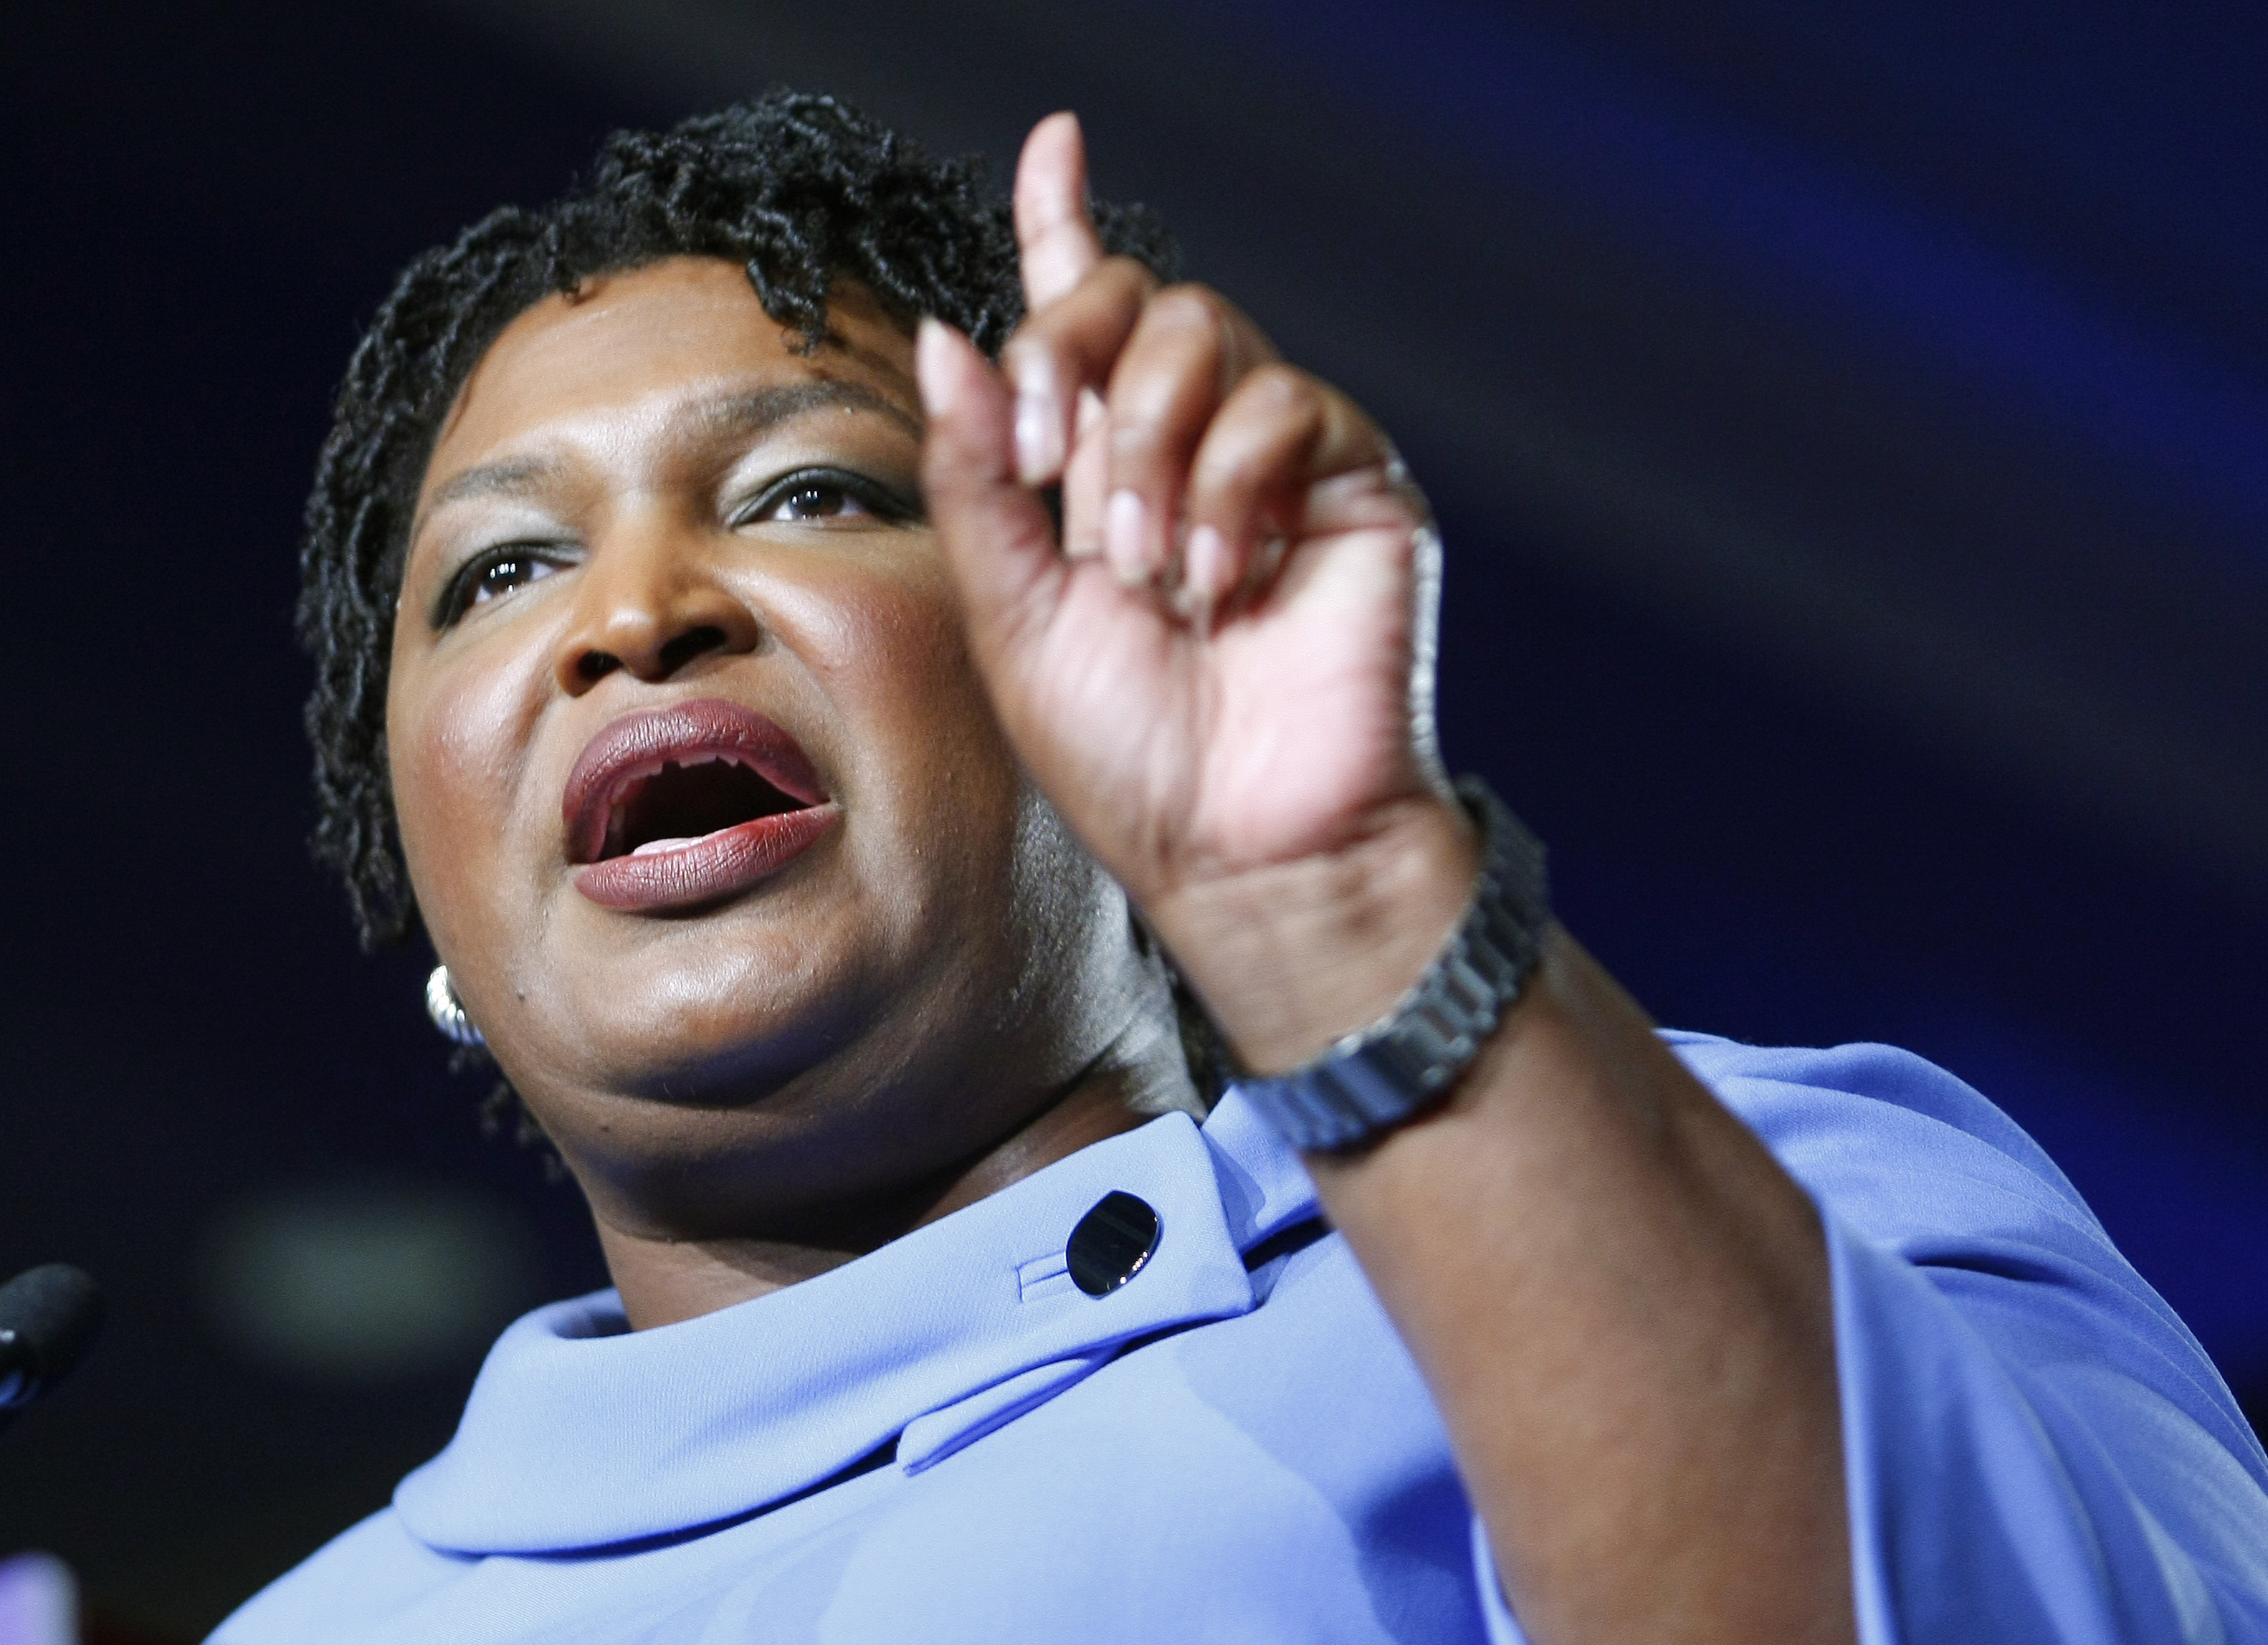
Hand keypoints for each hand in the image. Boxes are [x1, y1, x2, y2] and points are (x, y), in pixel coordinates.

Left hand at [915, 114, 1459, 947]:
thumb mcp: (1012, 618)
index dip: (1063, 223)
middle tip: (1049, 469)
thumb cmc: (1131, 756)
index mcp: (1095, 472)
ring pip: (1204, 331)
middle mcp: (1185, 447)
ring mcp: (1273, 461)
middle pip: (1132, 299)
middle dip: (1068, 357)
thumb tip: (947, 335)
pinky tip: (1222, 577)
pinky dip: (1231, 485)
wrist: (1241, 847)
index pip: (1082, 319)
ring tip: (1148, 568)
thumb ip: (979, 475)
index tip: (1054, 142)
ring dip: (1150, 446)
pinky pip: (1283, 404)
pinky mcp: (1351, 483)